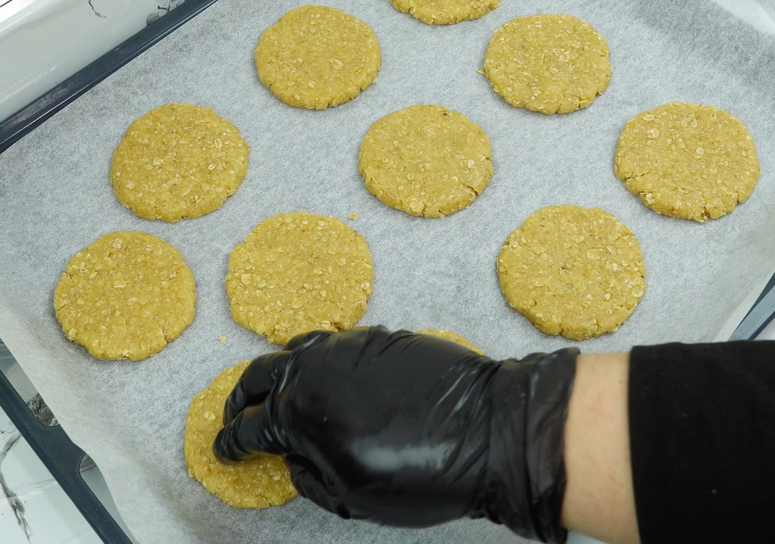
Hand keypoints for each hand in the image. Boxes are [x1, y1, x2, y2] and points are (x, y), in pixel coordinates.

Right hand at [213, 326, 577, 541]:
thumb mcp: (351, 496)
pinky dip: (318, 360)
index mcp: (299, 413)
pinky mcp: (384, 338)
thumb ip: (309, 473)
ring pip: (296, 351)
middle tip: (236, 415)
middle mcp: (317, 370)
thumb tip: (294, 456)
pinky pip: (335, 344)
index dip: (231, 445)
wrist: (490, 431)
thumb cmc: (423, 474)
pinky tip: (325, 375)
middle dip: (241, 399)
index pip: (250, 429)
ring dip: (277, 372)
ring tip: (275, 389)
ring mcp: (351, 348)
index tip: (224, 451)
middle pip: (261, 378)